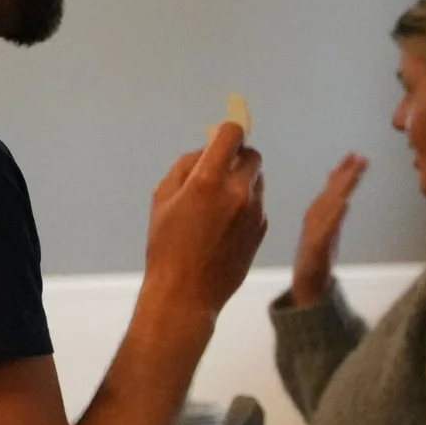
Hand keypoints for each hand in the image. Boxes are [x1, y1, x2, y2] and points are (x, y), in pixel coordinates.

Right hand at [141, 122, 267, 328]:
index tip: (218, 139)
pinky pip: (258, 203)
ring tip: (218, 201)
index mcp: (209, 180)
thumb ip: (186, 166)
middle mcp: (238, 192)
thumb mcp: (163, 197)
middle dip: (237, 156)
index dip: (226, 132)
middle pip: (252, 155)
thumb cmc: (167, 244)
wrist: (187, 292)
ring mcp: (255, 212)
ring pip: (258, 179)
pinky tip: (226, 223)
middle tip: (219, 168)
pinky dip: (246, 203)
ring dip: (243, 180)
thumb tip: (208, 147)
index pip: (233, 134)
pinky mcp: (262, 229)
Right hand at [290, 154, 368, 308]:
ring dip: (340, 189)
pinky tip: (343, 204)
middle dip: (345, 175)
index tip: (356, 155)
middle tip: (360, 157)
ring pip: (329, 207)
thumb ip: (333, 214)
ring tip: (353, 173)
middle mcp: (316, 220)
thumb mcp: (327, 233)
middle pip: (332, 194)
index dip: (343, 172)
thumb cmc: (316, 261)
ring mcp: (315, 233)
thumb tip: (342, 195)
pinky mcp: (316, 249)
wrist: (308, 288)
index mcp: (319, 215)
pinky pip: (325, 230)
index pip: (333, 190)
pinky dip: (334, 217)